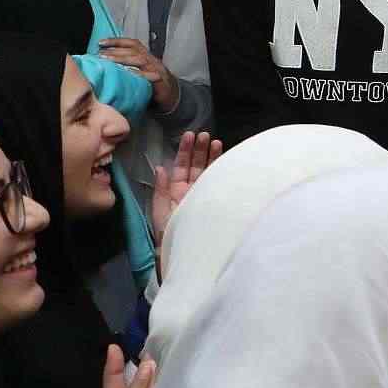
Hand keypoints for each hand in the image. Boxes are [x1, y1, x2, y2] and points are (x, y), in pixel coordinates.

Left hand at [99, 37, 176, 111]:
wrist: (173, 95)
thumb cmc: (153, 84)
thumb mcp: (141, 71)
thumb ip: (128, 66)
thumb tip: (105, 62)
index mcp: (146, 57)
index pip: (132, 44)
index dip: (117, 41)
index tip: (101, 42)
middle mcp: (152, 60)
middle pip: (134, 51)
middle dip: (116, 51)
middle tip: (101, 54)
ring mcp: (157, 70)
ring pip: (140, 60)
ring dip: (123, 59)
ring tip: (109, 60)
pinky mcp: (161, 81)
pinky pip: (151, 75)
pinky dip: (140, 73)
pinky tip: (130, 73)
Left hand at [152, 130, 221, 245]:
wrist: (187, 253)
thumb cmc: (170, 234)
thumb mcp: (161, 211)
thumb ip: (161, 189)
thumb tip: (161, 167)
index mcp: (177, 191)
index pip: (181, 167)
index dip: (185, 151)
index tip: (189, 136)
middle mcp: (192, 191)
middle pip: (196, 166)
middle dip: (200, 150)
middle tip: (204, 135)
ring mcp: (206, 195)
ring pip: (209, 171)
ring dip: (212, 156)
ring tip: (216, 142)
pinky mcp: (218, 201)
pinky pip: (221, 183)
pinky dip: (224, 170)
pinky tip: (227, 160)